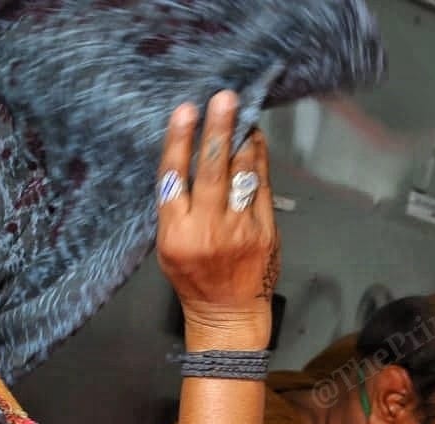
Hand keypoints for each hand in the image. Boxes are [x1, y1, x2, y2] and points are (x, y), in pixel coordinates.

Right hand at [156, 91, 275, 350]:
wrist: (228, 314)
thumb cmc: (194, 278)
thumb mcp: (170, 247)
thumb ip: (176, 208)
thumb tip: (186, 159)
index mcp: (176, 233)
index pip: (174, 178)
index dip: (179, 142)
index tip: (184, 112)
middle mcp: (207, 229)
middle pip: (211, 170)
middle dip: (217, 130)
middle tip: (223, 98)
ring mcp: (240, 229)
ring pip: (241, 175)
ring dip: (241, 140)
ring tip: (240, 112)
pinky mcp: (265, 231)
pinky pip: (262, 187)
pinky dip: (258, 160)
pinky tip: (254, 141)